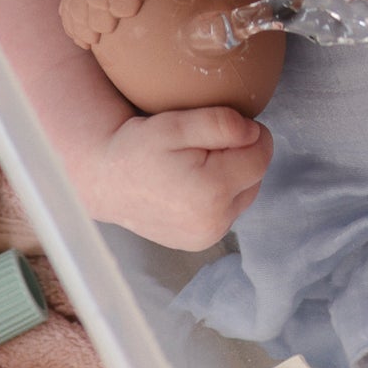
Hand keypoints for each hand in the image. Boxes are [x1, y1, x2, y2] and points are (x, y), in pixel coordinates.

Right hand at [80, 108, 272, 250]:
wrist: (105, 182)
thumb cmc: (137, 148)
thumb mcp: (174, 124)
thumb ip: (220, 124)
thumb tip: (253, 132)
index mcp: (212, 191)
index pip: (261, 154)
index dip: (250, 134)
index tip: (224, 127)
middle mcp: (214, 222)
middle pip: (256, 177)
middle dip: (240, 157)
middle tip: (203, 146)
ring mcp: (207, 237)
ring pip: (244, 195)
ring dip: (232, 177)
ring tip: (197, 165)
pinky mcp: (200, 242)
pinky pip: (227, 211)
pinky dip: (219, 196)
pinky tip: (194, 185)